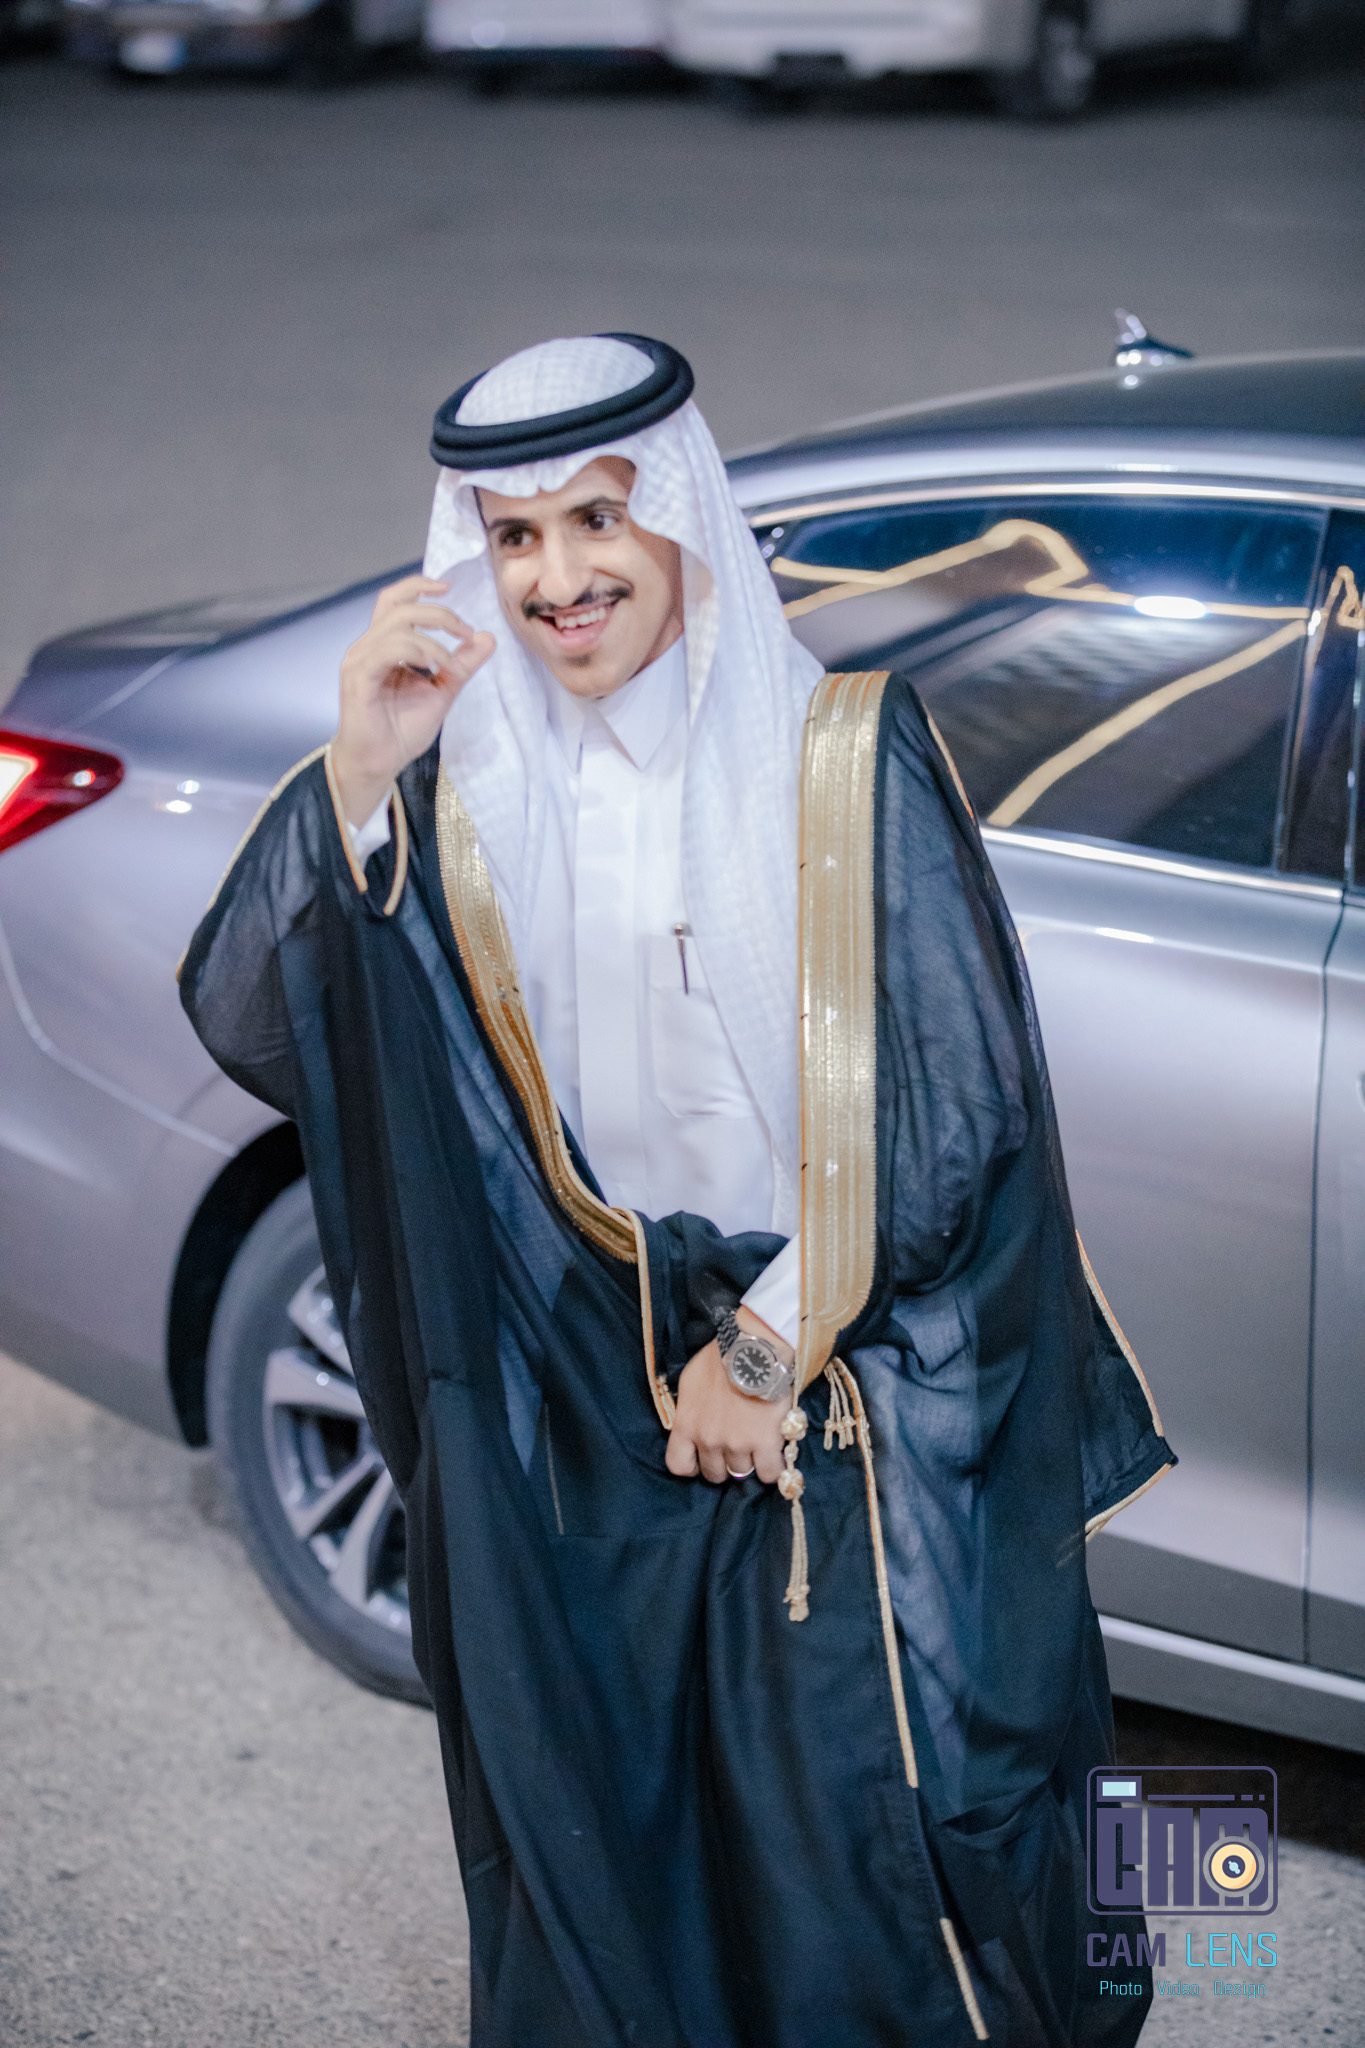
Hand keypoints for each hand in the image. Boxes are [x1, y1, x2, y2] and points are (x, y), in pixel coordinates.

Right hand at [331, 575, 496, 826]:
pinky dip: (417, 652)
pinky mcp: (358, 678)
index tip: (450, 587)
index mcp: (383, 645)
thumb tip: (487, 637)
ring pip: (397, 627)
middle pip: (399, 606)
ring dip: (433, 640)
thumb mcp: (442, 691)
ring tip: (450, 663)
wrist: (380, 764)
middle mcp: (367, 647)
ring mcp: (360, 661)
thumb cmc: (401, 730)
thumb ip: (462, 664)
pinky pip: (388, 651)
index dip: (420, 586)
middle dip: (439, 613)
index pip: (396, 601)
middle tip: (465, 632)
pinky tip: (435, 667)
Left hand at [665, 1308, 794, 1485]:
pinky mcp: (765, 1444)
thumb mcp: (691, 1380)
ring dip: (749, 1460)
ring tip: (756, 1440)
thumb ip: (689, 1408)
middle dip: (724, 1462)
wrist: (755, 1349)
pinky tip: (774, 1453)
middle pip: (714, 1473)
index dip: (692, 1465)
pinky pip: (770, 1474)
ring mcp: (737, 1444)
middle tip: (735, 1445)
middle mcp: (708, 1440)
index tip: (702, 1458)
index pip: (678, 1465)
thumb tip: (692, 1421)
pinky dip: (773, 1467)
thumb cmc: (722, 1359)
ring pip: (741, 1472)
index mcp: (687, 1425)